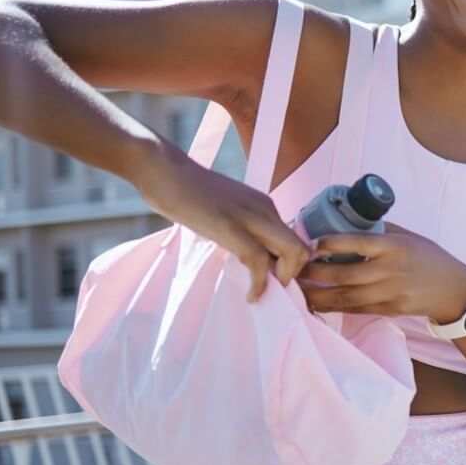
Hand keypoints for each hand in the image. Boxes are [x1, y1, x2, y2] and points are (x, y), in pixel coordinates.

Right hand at [132, 141, 311, 301]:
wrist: (163, 169)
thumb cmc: (186, 193)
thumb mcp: (226, 211)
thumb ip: (241, 230)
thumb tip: (248, 257)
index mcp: (265, 206)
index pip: (295, 241)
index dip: (291, 267)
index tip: (276, 284)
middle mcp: (265, 208)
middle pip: (303, 249)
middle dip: (294, 276)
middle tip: (272, 291)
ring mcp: (250, 215)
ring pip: (292, 252)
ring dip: (282, 281)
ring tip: (262, 294)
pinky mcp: (229, 225)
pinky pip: (258, 259)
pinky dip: (259, 283)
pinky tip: (251, 295)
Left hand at [296, 223, 465, 323]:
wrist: (454, 290)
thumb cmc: (430, 258)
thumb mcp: (409, 237)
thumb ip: (381, 232)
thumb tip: (347, 221)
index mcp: (394, 247)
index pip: (357, 243)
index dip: (330, 243)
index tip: (310, 242)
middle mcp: (390, 271)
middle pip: (344, 274)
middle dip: (314, 273)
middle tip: (293, 268)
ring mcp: (389, 293)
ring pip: (345, 296)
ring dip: (317, 294)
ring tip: (296, 289)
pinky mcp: (389, 310)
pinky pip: (355, 309)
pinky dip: (333, 307)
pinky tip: (316, 303)